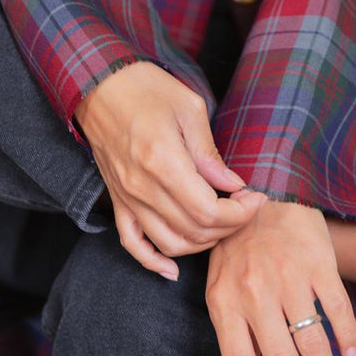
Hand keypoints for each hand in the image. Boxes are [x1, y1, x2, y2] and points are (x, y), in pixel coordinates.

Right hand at [74, 61, 266, 277]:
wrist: (99, 86)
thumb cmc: (146, 89)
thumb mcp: (189, 108)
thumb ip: (210, 154)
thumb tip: (233, 185)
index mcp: (162, 161)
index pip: (209, 210)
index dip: (240, 213)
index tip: (256, 198)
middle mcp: (142, 187)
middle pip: (195, 230)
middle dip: (230, 226)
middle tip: (246, 207)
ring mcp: (127, 198)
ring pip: (170, 244)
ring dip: (203, 243)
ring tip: (222, 224)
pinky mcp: (117, 201)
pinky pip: (133, 243)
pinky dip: (153, 262)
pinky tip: (173, 270)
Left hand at [205, 197, 355, 355]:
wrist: (268, 191)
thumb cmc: (240, 245)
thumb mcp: (222, 283)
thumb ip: (233, 324)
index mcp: (224, 302)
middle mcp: (254, 293)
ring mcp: (287, 278)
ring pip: (312, 343)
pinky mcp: (318, 263)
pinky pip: (337, 311)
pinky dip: (347, 339)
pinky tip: (351, 355)